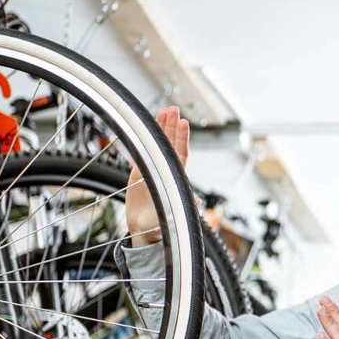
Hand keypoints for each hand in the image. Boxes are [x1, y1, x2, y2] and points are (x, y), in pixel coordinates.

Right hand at [127, 107, 190, 245]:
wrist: (145, 230)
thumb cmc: (163, 225)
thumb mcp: (175, 216)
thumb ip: (184, 207)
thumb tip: (197, 201)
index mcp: (177, 178)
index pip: (182, 154)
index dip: (182, 138)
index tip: (183, 123)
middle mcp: (168, 170)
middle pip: (171, 143)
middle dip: (172, 126)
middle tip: (173, 108)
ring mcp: (155, 169)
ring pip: (159, 144)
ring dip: (161, 127)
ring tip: (163, 110)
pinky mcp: (141, 171)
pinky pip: (144, 150)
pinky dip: (145, 138)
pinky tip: (145, 125)